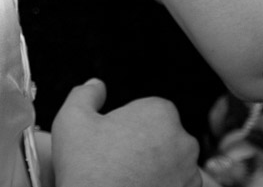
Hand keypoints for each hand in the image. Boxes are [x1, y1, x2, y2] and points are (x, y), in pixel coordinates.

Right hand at [51, 79, 200, 186]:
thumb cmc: (87, 171)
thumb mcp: (71, 120)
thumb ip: (85, 94)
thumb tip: (97, 86)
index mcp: (160, 112)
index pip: (145, 112)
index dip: (123, 127)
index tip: (110, 144)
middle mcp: (184, 141)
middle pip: (159, 136)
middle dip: (141, 146)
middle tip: (115, 164)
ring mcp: (191, 173)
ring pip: (169, 163)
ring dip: (153, 169)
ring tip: (125, 180)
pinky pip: (175, 185)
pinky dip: (161, 186)